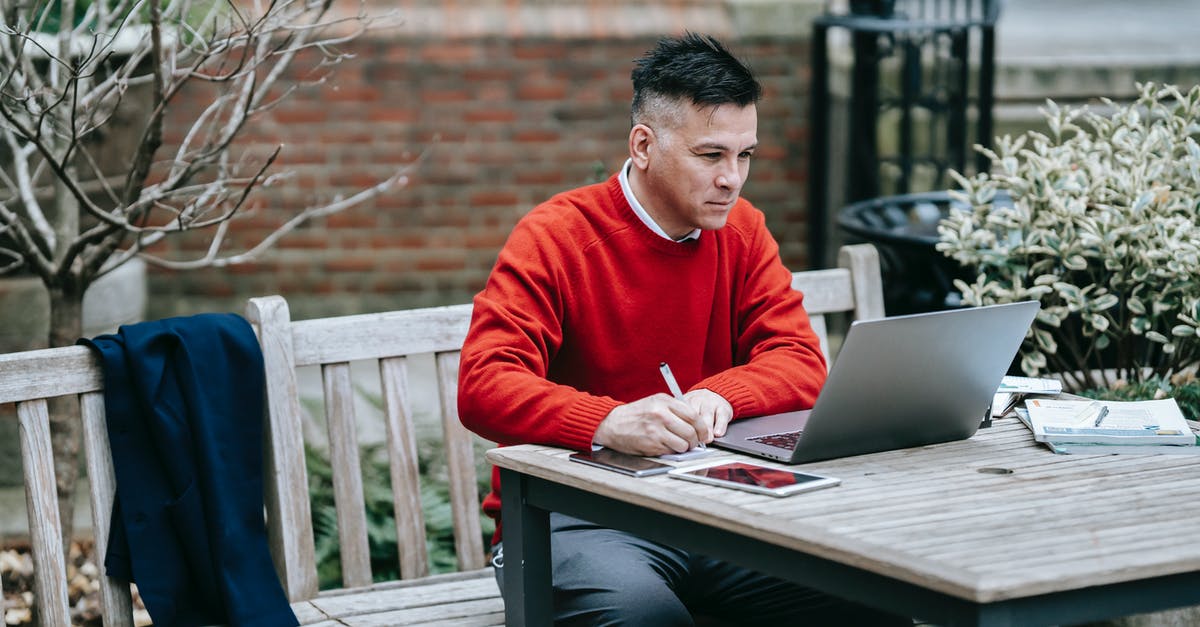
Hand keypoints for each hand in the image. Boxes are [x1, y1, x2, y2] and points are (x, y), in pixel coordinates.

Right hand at [593, 393, 708, 455]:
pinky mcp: (651, 443)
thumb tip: (695, 424)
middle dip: (695, 441)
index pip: (693, 415)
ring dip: (684, 448)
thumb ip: (674, 410)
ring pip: (683, 444)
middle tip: (693, 443)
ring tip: (678, 445)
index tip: (703, 434)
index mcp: (664, 401)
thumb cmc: (635, 415)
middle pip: (691, 431)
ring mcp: (656, 429)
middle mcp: (661, 414)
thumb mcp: (655, 403)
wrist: (612, 423)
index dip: (702, 427)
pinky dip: (672, 451)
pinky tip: (665, 446)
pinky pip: (671, 451)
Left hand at [683, 388, 732, 438]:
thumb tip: (681, 439)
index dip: (682, 427)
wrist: (714, 394)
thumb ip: (683, 422)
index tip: (683, 439)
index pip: (681, 415)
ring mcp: (711, 403)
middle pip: (693, 415)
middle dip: (695, 429)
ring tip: (707, 439)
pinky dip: (720, 426)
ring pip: (707, 415)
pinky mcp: (723, 407)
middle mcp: (697, 400)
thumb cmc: (697, 407)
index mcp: (684, 402)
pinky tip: (718, 433)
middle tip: (695, 441)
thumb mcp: (686, 410)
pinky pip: (722, 417)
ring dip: (707, 429)